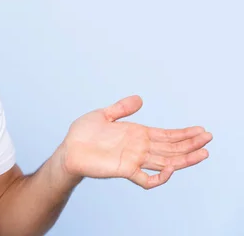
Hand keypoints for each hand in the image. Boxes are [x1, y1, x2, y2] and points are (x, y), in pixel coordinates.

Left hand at [60, 95, 211, 189]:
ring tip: (202, 154)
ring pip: (165, 162)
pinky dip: (159, 177)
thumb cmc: (83, 134)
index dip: (183, 134)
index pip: (166, 135)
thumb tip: (139, 99)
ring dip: (184, 159)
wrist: (68, 150)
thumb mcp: (103, 114)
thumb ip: (121, 108)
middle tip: (208, 139)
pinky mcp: (124, 170)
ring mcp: (133, 160)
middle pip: (171, 148)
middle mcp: (139, 148)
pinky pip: (146, 178)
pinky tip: (170, 169)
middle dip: (190, 144)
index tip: (200, 130)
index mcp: (137, 134)